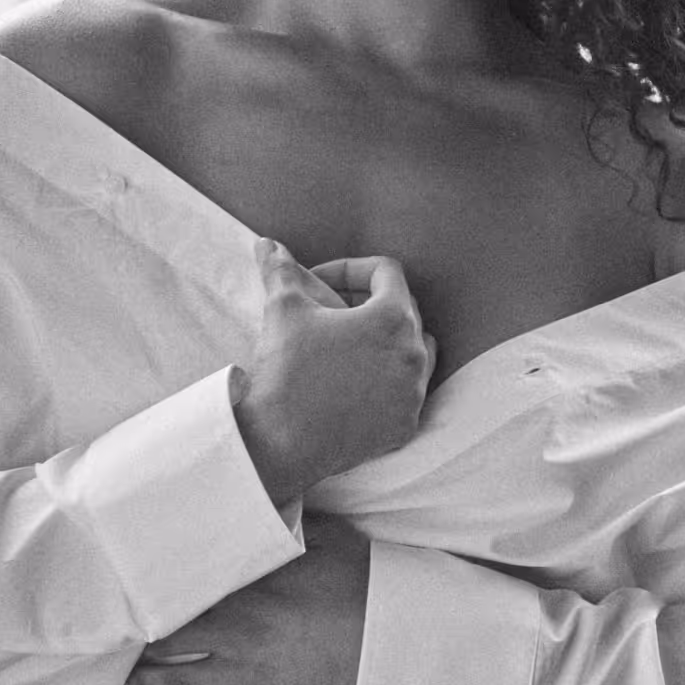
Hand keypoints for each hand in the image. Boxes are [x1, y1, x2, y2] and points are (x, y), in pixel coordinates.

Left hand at [122, 513, 370, 684]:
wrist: (391, 642)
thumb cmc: (362, 587)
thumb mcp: (328, 541)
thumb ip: (293, 525)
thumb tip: (276, 498)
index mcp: (245, 591)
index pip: (185, 593)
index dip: (155, 595)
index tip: (130, 593)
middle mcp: (235, 633)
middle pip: (171, 640)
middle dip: (140, 643)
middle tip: (116, 641)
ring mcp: (247, 673)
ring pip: (181, 682)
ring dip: (148, 684)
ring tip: (126, 682)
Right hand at [233, 241, 436, 506]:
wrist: (281, 441)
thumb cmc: (285, 369)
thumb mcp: (283, 308)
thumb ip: (280, 269)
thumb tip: (266, 244)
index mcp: (394, 317)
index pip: (386, 272)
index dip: (351, 268)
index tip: (319, 279)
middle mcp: (415, 354)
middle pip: (404, 310)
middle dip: (368, 301)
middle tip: (333, 307)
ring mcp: (414, 393)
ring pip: (418, 352)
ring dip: (391, 340)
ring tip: (356, 342)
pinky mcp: (406, 425)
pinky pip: (409, 392)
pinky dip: (390, 381)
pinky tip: (359, 381)